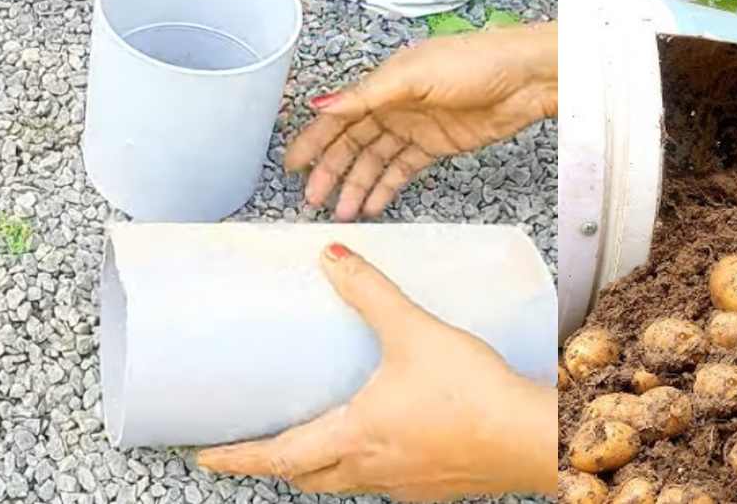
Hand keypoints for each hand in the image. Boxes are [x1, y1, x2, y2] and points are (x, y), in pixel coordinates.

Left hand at [195, 243, 557, 500]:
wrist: (533, 439)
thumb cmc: (473, 394)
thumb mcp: (414, 331)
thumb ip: (371, 292)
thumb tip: (332, 256)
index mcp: (354, 436)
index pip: (276, 456)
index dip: (236, 455)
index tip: (204, 455)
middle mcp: (371, 468)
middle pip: (306, 477)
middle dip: (276, 463)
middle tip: (256, 444)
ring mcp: (404, 484)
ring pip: (345, 482)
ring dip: (322, 466)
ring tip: (317, 439)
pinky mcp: (435, 485)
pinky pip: (385, 481)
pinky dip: (369, 464)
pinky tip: (388, 440)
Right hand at [286, 23, 557, 220]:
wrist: (524, 78)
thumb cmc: (475, 62)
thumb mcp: (413, 74)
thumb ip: (367, 94)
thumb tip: (323, 103)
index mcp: (384, 83)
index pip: (338, 115)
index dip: (314, 140)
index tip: (293, 165)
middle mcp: (395, 105)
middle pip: (352, 142)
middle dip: (331, 170)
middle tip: (314, 199)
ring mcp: (415, 127)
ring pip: (375, 161)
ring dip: (357, 185)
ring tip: (343, 211)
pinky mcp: (437, 145)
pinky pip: (403, 169)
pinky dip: (386, 187)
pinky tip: (373, 204)